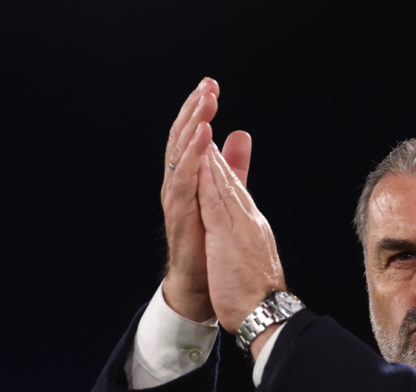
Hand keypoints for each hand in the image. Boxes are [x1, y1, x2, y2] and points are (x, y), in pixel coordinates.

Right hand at [158, 78, 252, 321]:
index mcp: (189, 176)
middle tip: (207, 86)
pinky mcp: (181, 215)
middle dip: (193, 110)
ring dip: (192, 128)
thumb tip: (239, 134)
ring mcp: (177, 199)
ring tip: (205, 106)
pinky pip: (184, 182)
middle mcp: (178, 183)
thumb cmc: (209, 241)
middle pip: (182, 138)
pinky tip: (203, 139)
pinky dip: (193, 158)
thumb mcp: (224, 193)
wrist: (203, 283)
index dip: (199, 110)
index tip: (211, 85)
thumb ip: (231, 165)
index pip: (191, 135)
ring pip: (180, 155)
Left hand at [197, 138, 285, 334]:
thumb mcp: (251, 257)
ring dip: (212, 155)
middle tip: (207, 120)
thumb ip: (247, 238)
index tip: (213, 145)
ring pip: (223, 184)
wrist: (266, 314)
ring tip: (203, 129)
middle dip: (218, 151)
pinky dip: (209, 180)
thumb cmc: (258, 293)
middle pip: (230, 181)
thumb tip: (246, 226)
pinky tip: (201, 162)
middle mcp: (249, 221)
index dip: (224, 166)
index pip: (236, 191)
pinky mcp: (228, 237)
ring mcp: (239, 227)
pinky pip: (215, 202)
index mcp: (252, 227)